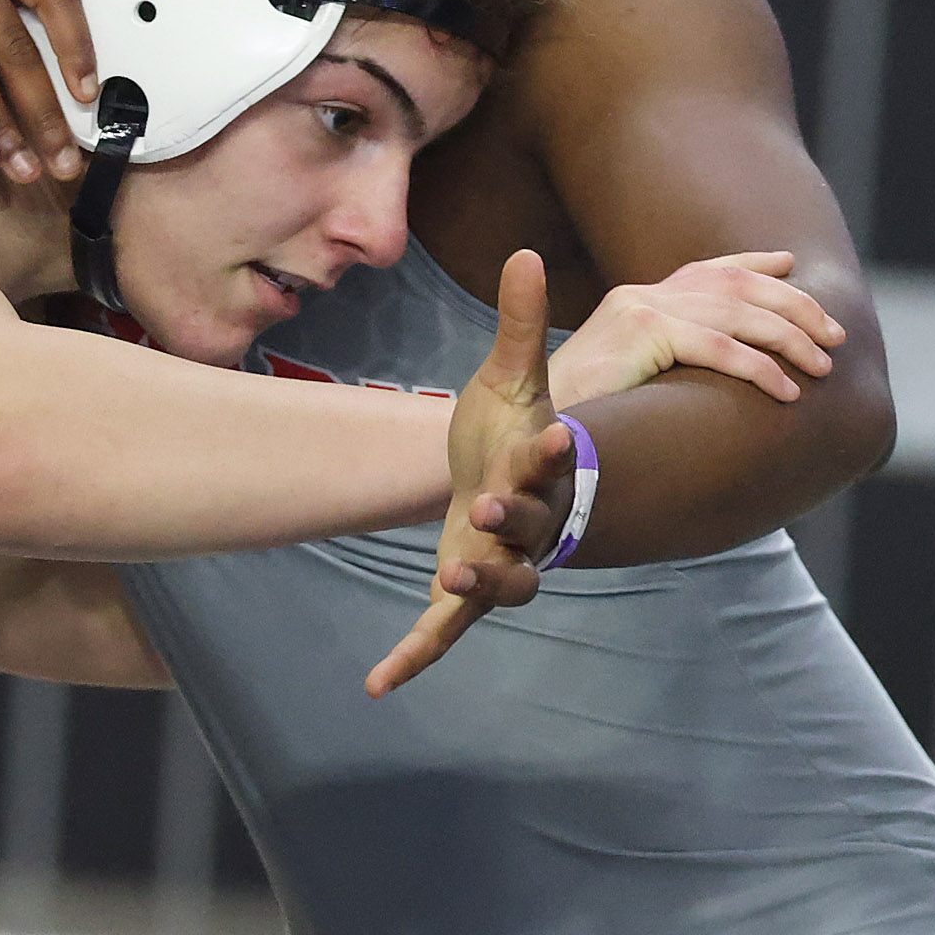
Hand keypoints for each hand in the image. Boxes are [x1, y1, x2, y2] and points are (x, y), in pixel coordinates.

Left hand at [366, 250, 573, 699]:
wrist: (502, 476)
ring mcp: (500, 562)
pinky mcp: (466, 592)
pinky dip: (414, 657)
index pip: (552, 458)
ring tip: (447, 574)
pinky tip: (376, 685)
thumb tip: (524, 248)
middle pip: (531, 527)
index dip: (552, 451)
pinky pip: (443, 631)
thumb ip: (518, 322)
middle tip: (489, 506)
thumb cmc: (512, 426)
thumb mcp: (510, 374)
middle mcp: (531, 522)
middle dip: (513, 519)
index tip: (558, 434)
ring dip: (479, 581)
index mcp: (542, 467)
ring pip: (504, 585)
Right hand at [549, 251, 842, 408]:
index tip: (790, 265)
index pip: (707, 269)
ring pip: (737, 314)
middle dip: (794, 307)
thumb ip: (667, 364)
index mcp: (635, 301)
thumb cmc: (576, 421)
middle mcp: (639, 295)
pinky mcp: (641, 333)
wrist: (524, 436)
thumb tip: (720, 369)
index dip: (753, 264)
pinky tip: (784, 390)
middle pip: (736, 285)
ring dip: (789, 339)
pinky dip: (759, 367)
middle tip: (834, 335)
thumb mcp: (624, 382)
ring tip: (821, 366)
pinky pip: (718, 346)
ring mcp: (639, 310)